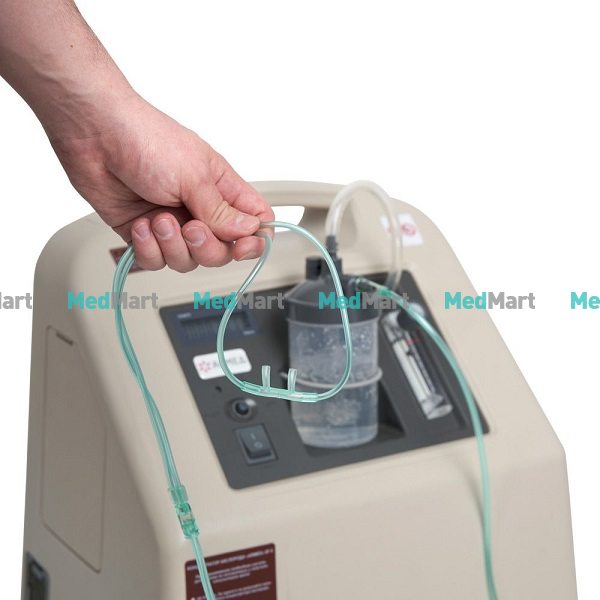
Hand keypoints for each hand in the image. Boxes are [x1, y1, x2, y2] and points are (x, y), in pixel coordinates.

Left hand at [49, 93, 273, 271]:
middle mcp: (200, 208)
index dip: (255, 241)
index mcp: (222, 189)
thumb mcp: (193, 176)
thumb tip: (248, 231)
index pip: (255, 222)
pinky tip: (140, 225)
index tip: (242, 248)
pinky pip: (155, 261)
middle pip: (221, 251)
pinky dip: (147, 248)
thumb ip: (221, 211)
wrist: (93, 134)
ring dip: (172, 246)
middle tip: (190, 227)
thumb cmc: (145, 139)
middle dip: (205, 247)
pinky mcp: (144, 234)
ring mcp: (172, 223)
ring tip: (157, 219)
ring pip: (188, 260)